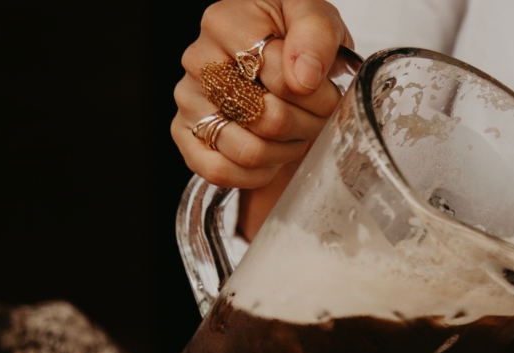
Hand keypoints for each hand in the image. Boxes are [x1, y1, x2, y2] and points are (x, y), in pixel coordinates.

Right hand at [173, 0, 352, 201]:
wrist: (276, 61)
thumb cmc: (292, 38)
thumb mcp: (314, 17)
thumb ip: (315, 34)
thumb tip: (304, 78)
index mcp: (226, 23)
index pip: (280, 78)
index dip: (317, 96)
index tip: (328, 95)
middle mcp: (199, 61)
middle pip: (266, 118)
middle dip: (305, 126)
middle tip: (316, 118)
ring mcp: (189, 100)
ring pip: (248, 151)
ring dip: (285, 152)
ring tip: (296, 135)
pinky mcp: (185, 135)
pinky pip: (220, 171)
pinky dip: (256, 174)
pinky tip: (272, 155)